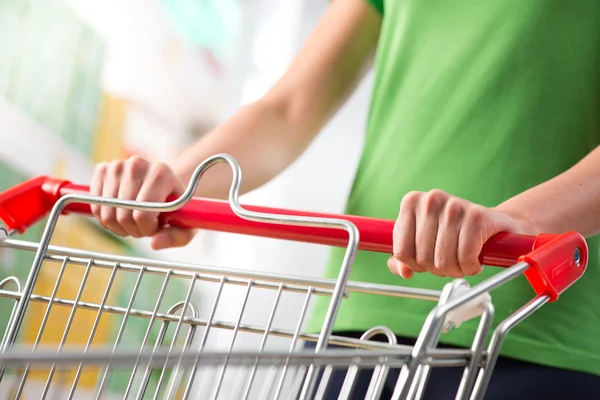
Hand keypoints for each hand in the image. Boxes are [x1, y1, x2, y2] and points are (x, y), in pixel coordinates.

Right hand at [90, 155, 194, 249]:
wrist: (164, 183)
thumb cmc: (176, 207)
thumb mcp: (186, 223)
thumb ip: (177, 236)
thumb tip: (154, 243)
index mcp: (161, 173)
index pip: (143, 214)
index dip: (147, 229)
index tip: (156, 227)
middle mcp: (137, 164)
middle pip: (123, 216)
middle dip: (134, 230)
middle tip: (144, 226)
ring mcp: (117, 166)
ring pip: (107, 214)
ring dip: (119, 227)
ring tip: (134, 221)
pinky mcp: (102, 170)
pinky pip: (95, 206)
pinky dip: (105, 218)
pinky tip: (120, 214)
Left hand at [388, 190, 525, 278]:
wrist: (495, 224)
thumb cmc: (454, 234)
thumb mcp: (423, 242)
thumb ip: (405, 259)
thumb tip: (404, 272)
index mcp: (411, 202)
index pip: (401, 251)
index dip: (415, 265)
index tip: (427, 262)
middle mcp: (430, 199)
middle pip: (422, 258)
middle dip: (437, 269)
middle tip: (450, 262)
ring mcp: (454, 205)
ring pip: (443, 261)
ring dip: (455, 271)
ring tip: (462, 262)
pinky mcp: (477, 216)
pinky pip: (465, 258)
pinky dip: (470, 268)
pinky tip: (475, 261)